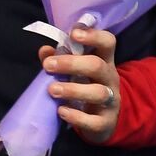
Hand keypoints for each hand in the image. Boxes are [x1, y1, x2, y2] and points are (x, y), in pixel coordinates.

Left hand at [42, 25, 120, 142]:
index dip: (93, 35)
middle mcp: (109, 79)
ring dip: (73, 90)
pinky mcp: (105, 122)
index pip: (107, 42)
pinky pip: (94, 121)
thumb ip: (59, 58)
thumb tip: (45, 51)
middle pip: (97, 66)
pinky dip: (77, 116)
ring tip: (52, 90)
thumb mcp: (75, 70)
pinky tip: (61, 111)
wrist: (103, 119)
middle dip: (72, 64)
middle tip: (48, 66)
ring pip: (98, 93)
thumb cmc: (85, 86)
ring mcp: (111, 101)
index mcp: (103, 61)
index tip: (73, 33)